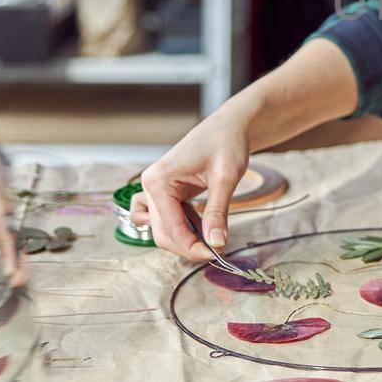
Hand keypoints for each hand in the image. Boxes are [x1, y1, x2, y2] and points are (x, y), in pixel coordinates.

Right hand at [130, 110, 251, 261]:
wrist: (230, 126)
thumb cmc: (226, 143)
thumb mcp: (225, 179)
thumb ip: (218, 212)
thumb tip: (216, 243)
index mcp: (158, 180)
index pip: (170, 227)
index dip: (191, 246)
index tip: (214, 255)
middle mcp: (151, 185)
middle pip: (162, 232)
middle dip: (187, 245)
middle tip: (215, 252)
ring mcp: (156, 189)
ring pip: (164, 228)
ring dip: (185, 238)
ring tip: (213, 240)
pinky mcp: (166, 191)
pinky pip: (169, 218)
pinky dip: (184, 227)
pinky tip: (205, 227)